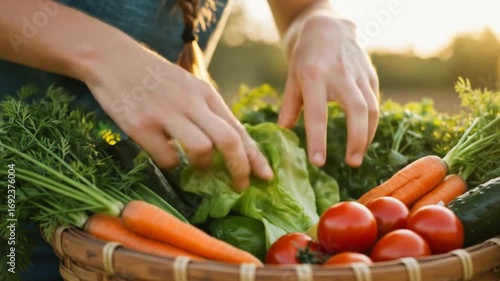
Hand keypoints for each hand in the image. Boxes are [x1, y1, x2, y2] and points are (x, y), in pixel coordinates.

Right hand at [84, 46, 273, 189]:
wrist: (112, 59)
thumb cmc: (156, 78)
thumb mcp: (188, 87)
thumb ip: (208, 113)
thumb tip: (231, 147)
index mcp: (205, 93)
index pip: (238, 128)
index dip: (255, 156)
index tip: (266, 176)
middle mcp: (190, 102)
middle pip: (228, 140)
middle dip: (240, 168)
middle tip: (240, 186)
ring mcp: (165, 113)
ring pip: (201, 150)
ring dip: (203, 167)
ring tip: (195, 168)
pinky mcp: (141, 125)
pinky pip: (167, 158)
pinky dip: (171, 164)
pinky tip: (165, 154)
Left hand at [278, 10, 378, 167]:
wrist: (327, 27)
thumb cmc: (305, 56)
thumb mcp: (292, 78)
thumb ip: (289, 107)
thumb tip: (283, 134)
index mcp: (314, 76)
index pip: (316, 113)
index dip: (317, 139)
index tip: (318, 162)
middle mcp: (340, 74)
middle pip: (357, 110)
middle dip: (357, 139)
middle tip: (352, 163)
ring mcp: (358, 74)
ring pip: (371, 108)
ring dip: (367, 135)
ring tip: (357, 156)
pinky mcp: (370, 75)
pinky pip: (375, 102)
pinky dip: (371, 123)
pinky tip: (364, 137)